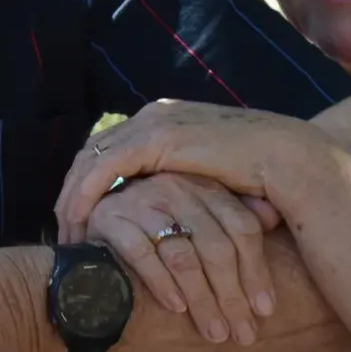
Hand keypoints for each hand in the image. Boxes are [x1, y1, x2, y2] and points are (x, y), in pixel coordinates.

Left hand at [60, 102, 327, 235]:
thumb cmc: (257, 176)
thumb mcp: (206, 179)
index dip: (90, 184)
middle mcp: (151, 115)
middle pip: (93, 154)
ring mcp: (151, 123)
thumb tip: (164, 214)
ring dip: (73, 199)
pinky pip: (104, 169)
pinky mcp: (154, 140)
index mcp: (163, 120)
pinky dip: (87, 196)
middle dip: (73, 193)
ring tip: (68, 236)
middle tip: (63, 231)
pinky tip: (82, 223)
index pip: (110, 150)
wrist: (287, 159)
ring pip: (91, 161)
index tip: (81, 218)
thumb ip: (181, 184)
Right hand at [83, 172, 283, 345]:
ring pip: (184, 256)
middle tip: (242, 334)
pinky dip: (161, 284)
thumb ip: (231, 215)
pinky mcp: (109, 217)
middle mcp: (176, 188)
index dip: (257, 272)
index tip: (265, 311)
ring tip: (214, 333)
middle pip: (217, 248)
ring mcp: (141, 200)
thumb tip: (275, 218)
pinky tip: (177, 309)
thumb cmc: (150, 221)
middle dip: (232, 297)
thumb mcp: (194, 211)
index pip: (243, 228)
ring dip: (203, 300)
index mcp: (204, 186)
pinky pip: (142, 253)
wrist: (83, 215)